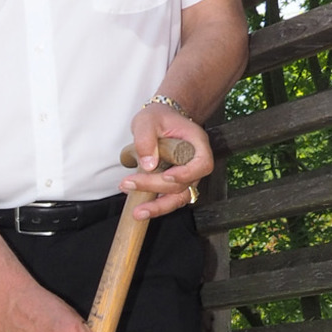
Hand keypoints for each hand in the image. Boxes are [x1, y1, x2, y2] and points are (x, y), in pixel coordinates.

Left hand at [120, 104, 212, 219]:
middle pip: (185, 184)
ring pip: (179, 198)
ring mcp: (188, 176)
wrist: (161, 121)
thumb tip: (149, 165)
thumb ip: (146, 139)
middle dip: (156, 188)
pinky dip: (156, 205)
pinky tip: (138, 208)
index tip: (167, 176)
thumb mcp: (147, 121)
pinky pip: (170, 199)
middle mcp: (196, 162)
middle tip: (128, 184)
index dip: (187, 174)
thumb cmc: (158, 118)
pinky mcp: (176, 184)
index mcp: (197, 144)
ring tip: (137, 212)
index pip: (203, 164)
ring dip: (159, 207)